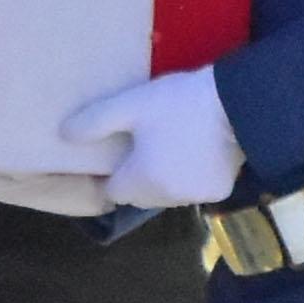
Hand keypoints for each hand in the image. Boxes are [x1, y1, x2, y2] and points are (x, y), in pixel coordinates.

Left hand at [64, 65, 244, 209]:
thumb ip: (95, 122)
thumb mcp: (132, 105)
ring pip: (168, 193)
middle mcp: (165, 198)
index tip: (119, 151)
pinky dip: (192, 176)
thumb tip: (63, 135)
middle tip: (145, 143)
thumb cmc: (179, 104)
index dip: (111, 172)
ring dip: (165, 178)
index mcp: (140, 180)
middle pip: (140, 194)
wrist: (239, 105)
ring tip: (173, 144)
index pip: (112, 191)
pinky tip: (199, 151)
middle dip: (138, 176)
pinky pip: (194, 189)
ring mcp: (195, 197)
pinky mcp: (220, 192)